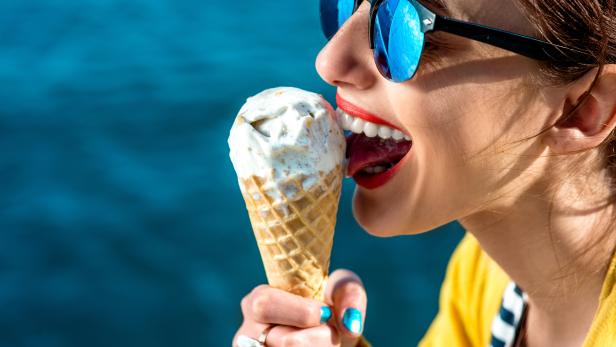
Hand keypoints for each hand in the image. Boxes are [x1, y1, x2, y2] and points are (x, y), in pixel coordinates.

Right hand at [233, 269, 367, 346]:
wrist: (329, 336)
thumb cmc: (330, 306)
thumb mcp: (340, 289)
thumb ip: (349, 293)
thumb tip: (350, 323)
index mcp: (258, 301)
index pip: (265, 304)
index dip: (300, 311)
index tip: (327, 313)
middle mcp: (249, 333)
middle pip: (284, 341)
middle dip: (318, 338)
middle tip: (332, 333)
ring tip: (326, 343)